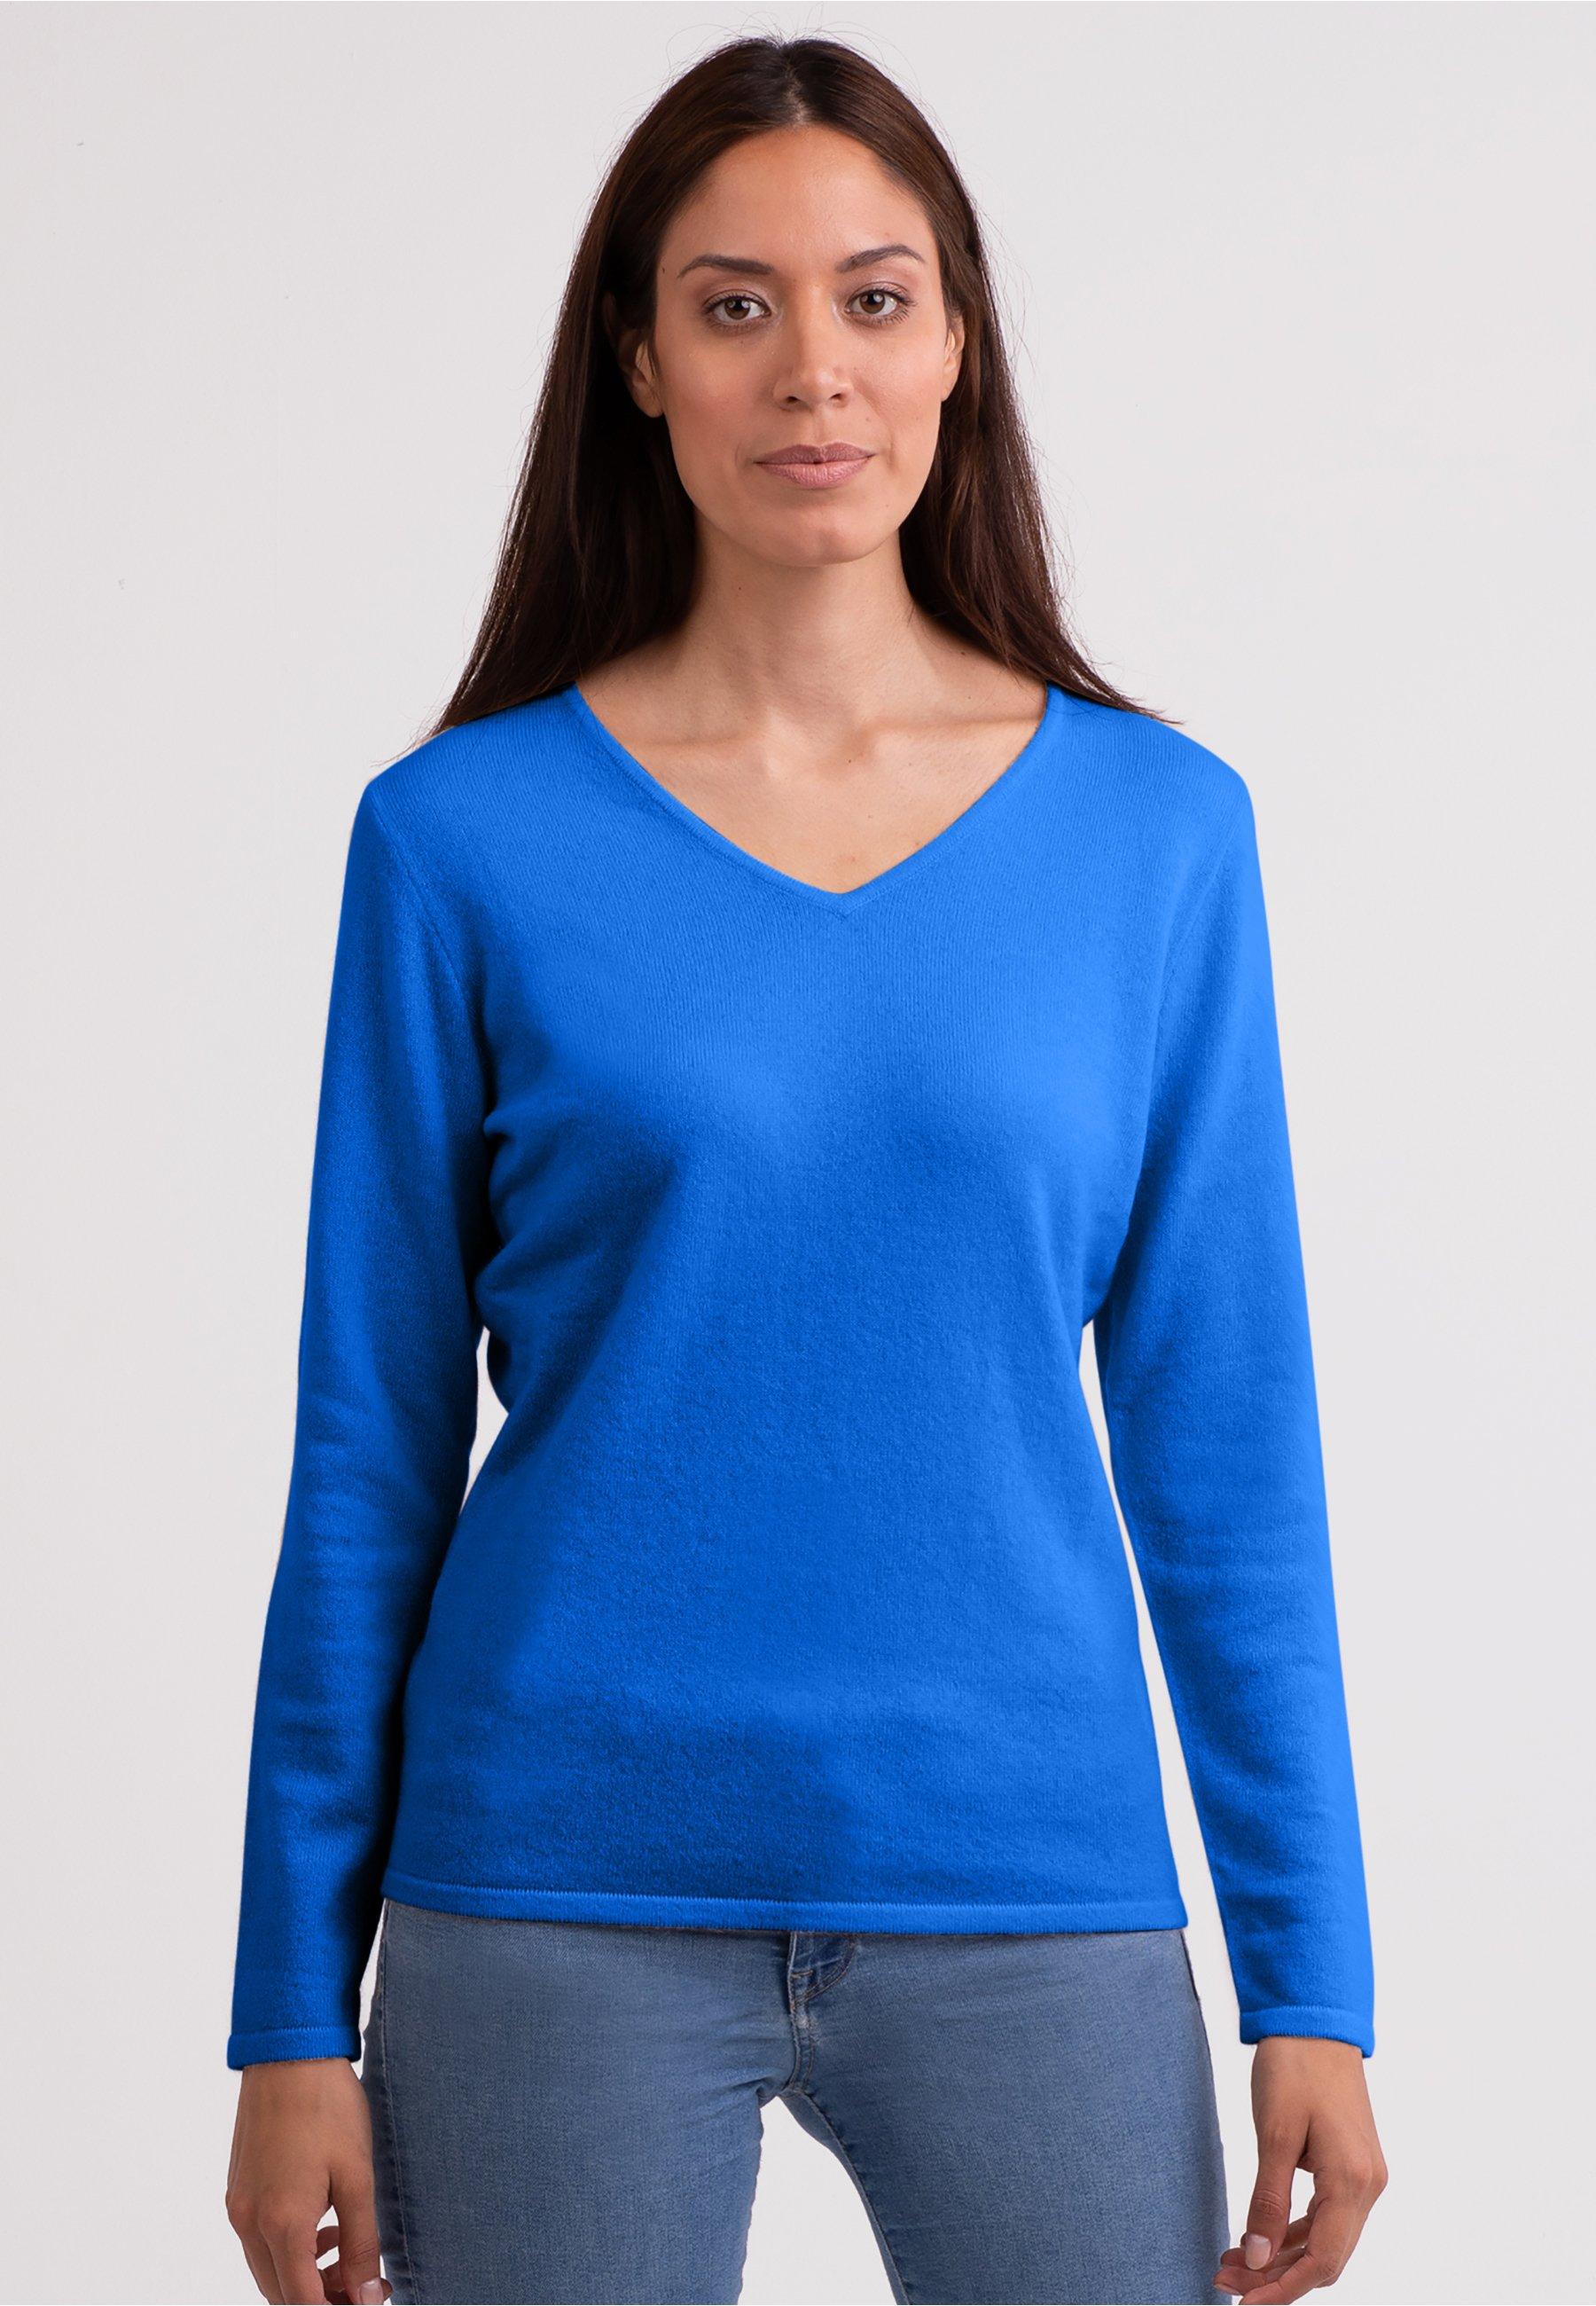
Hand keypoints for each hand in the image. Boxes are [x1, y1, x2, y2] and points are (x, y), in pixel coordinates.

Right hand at [226, 2057, 394, 2304]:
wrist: (289, 2051)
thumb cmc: (328, 2107)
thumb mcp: (357, 2176)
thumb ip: (362, 2243)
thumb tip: (367, 2295)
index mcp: (281, 2223)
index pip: (301, 2302)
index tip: (368, 2300)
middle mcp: (250, 2221)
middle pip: (279, 2292)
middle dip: (321, 2297)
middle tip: (365, 2283)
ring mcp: (239, 2204)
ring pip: (268, 2268)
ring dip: (304, 2274)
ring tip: (348, 2251)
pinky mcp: (238, 2187)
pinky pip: (259, 2238)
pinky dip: (288, 2247)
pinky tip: (322, 2224)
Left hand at [1214, 2036, 1387, 2300]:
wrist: (1316, 2022)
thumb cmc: (1295, 2068)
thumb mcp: (1274, 2133)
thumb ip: (1268, 2200)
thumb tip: (1256, 2256)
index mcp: (1353, 2181)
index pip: (1323, 2261)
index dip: (1283, 2289)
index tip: (1244, 2302)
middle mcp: (1367, 2187)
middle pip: (1325, 2257)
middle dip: (1275, 2276)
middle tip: (1224, 2278)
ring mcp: (1361, 2177)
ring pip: (1323, 2239)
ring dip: (1280, 2256)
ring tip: (1231, 2262)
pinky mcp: (1349, 2166)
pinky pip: (1322, 2215)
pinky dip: (1290, 2231)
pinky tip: (1256, 2237)